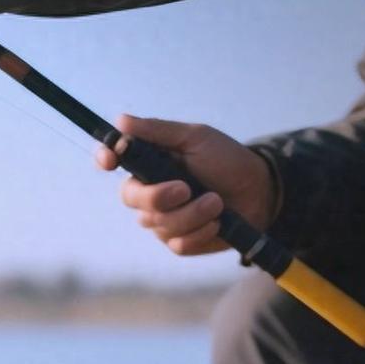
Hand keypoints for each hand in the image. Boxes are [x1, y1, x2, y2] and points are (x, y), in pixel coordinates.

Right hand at [95, 115, 279, 255]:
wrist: (258, 192)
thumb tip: (121, 120)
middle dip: (159, 196)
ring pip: (158, 223)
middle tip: (186, 188)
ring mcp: (162, 220)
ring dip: (192, 213)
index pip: (114, 160)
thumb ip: (158, 131)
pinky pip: (177, 243)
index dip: (106, 158)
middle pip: (132, 199)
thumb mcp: (195, 137)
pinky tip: (217, 222)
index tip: (110, 159)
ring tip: (217, 202)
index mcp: (149, 164)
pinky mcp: (179, 242)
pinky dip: (200, 231)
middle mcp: (149, 193)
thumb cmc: (226, 160)